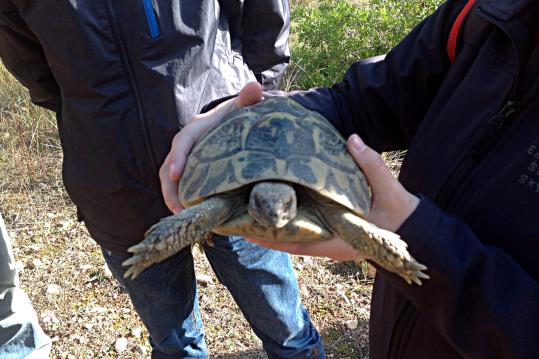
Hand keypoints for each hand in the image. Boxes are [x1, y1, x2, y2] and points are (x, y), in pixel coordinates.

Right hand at [160, 81, 262, 212]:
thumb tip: (255, 87)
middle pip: (169, 165)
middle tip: (178, 208)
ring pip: (170, 179)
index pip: (183, 141)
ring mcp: (186, 159)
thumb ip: (248, 99)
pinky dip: (181, 199)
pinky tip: (191, 215)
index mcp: (198, 128)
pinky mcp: (191, 171)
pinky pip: (180, 186)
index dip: (178, 158)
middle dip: (170, 187)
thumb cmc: (239, 114)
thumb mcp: (243, 107)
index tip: (176, 175)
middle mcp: (187, 144)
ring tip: (181, 216)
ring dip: (173, 197)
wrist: (236, 120)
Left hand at [246, 134, 418, 259]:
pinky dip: (293, 218)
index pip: (296, 243)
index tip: (247, 228)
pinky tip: (282, 203)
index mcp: (338, 240)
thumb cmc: (402, 214)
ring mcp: (331, 237)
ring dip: (278, 224)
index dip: (271, 238)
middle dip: (267, 230)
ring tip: (254, 206)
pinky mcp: (335, 229)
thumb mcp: (389, 190)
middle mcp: (329, 243)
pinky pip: (308, 227)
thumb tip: (352, 139)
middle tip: (241, 214)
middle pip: (289, 239)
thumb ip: (371, 165)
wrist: (416, 229)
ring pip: (297, 234)